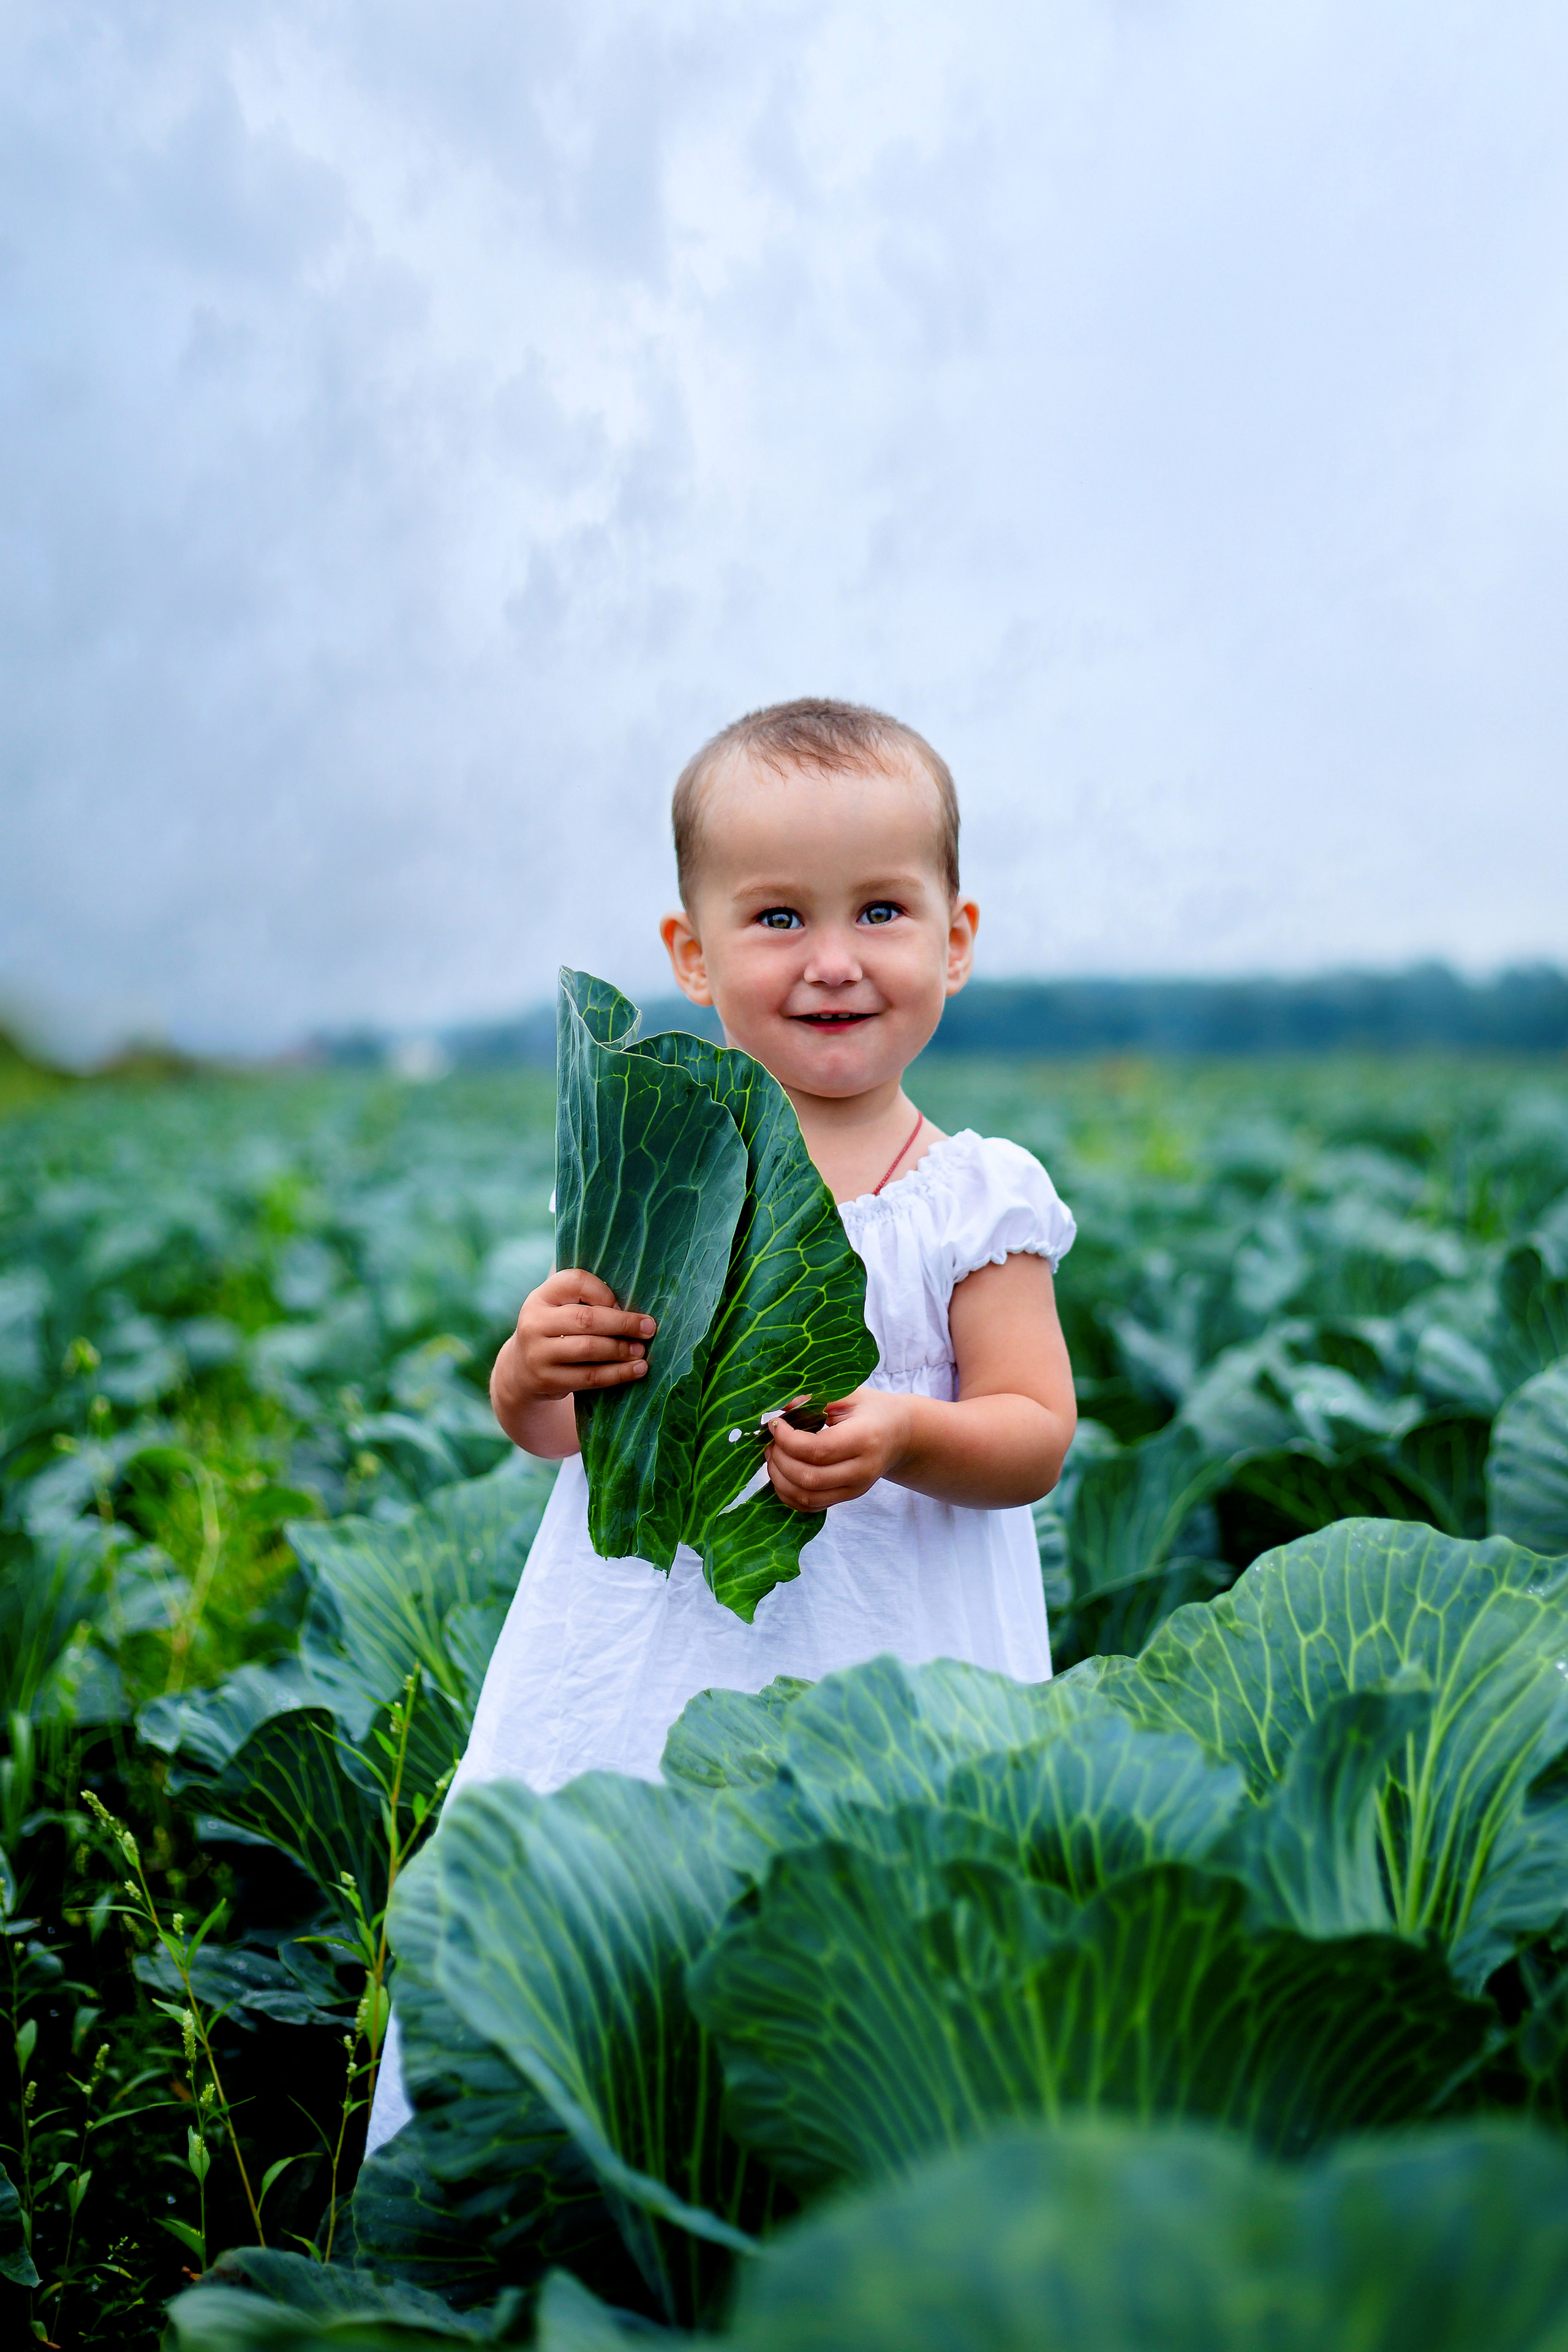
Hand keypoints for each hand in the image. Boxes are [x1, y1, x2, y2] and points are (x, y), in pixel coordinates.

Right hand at [493, 1270, 655, 1415]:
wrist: (521, 1370)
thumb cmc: (555, 1330)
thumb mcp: (560, 1307)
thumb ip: (586, 1295)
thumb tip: (633, 1295)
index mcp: (541, 1296)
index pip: (576, 1281)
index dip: (604, 1291)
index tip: (622, 1303)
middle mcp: (534, 1322)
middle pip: (587, 1318)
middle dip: (623, 1323)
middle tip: (649, 1328)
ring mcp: (538, 1353)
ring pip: (589, 1349)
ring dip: (622, 1350)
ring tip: (642, 1351)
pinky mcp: (548, 1381)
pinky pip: (590, 1377)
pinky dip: (618, 1374)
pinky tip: (638, 1369)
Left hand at [764, 1388, 913, 1511]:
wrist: (900, 1434)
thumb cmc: (872, 1410)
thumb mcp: (849, 1394)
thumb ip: (816, 1398)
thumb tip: (783, 1409)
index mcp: (865, 1439)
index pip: (818, 1450)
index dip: (788, 1439)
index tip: (775, 1423)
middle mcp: (862, 1470)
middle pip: (809, 1478)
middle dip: (780, 1460)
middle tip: (770, 1442)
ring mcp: (855, 1489)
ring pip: (807, 1497)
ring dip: (780, 1479)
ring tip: (773, 1457)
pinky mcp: (847, 1498)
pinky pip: (810, 1506)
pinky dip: (788, 1494)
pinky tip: (781, 1473)